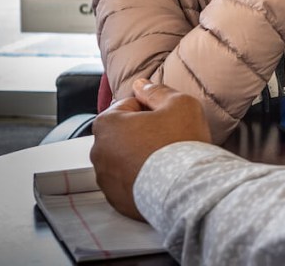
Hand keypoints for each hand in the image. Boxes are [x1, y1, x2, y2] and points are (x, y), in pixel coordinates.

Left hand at [90, 79, 210, 220]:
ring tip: (166, 161)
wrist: (186, 189)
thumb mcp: (179, 104)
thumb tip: (141, 85)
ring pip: (124, 158)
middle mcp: (98, 151)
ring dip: (140, 156)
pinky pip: (127, 182)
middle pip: (124, 132)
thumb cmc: (181, 143)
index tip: (167, 119)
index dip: (152, 108)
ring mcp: (105, 179)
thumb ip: (156, 91)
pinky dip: (140, 179)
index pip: (129, 104)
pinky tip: (160, 178)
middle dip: (143, 133)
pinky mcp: (115, 200)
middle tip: (169, 139)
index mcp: (107, 123)